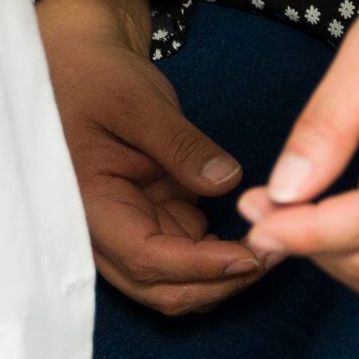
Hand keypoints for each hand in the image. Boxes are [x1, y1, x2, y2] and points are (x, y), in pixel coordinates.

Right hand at [35, 0, 266, 316]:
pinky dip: (221, 259)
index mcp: (89, 207)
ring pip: (177, 284)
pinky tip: (255, 236)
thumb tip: (226, 181)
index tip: (249, 255)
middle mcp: (105, 234)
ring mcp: (131, 231)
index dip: (199, 266)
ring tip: (273, 245)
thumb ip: (180, 145)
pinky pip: (188, 260)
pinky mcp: (153, 222)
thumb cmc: (98, 79)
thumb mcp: (139, 103)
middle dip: (219, 283)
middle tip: (275, 252)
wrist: (83, 70)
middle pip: (162, 288)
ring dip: (223, 278)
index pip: (145, 258)